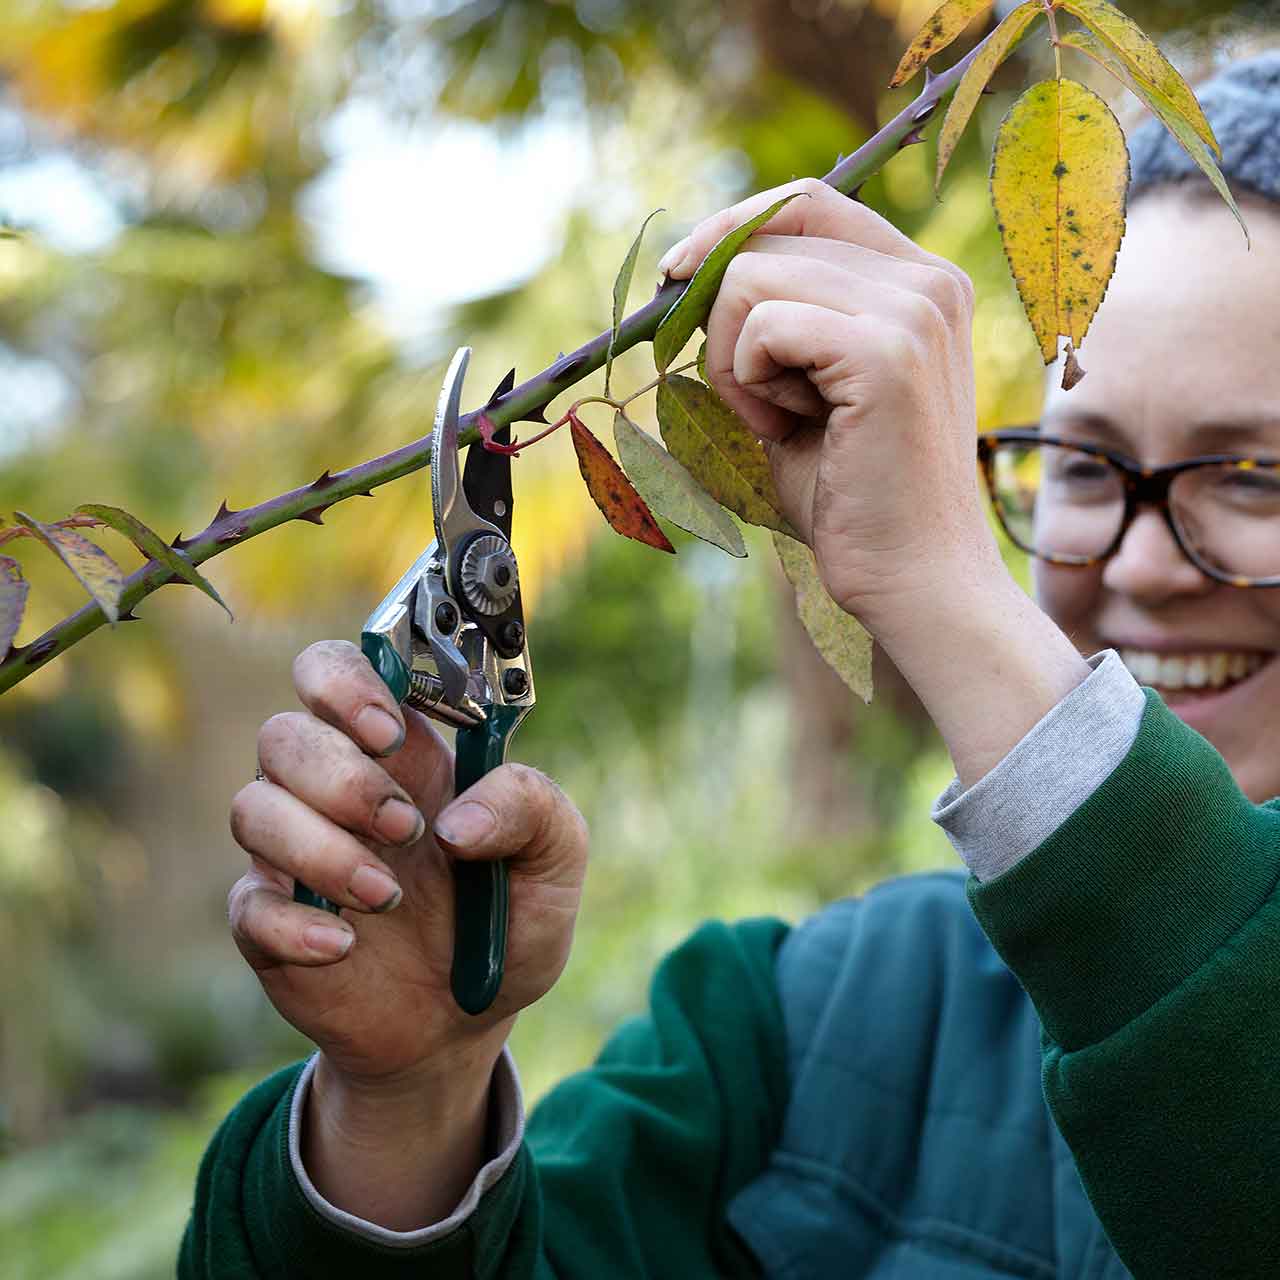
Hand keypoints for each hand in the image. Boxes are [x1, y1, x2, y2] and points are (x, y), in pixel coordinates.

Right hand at [227, 639, 588, 1087]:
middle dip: (342, 779)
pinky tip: (344, 948)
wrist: (464, 1027)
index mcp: (403, 753)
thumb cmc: (506, 922)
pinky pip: (247, 905)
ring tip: (386, 897)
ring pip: (252, 808)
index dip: (345, 683)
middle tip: (405, 829)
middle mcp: (336, 789)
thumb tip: (460, 819)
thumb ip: (533, 808)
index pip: (335, 670)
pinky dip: (293, 924)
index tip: (389, 732)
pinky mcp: (271, 922)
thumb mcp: (555, 861)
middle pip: (284, 735)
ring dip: (320, 850)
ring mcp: (295, 854)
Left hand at [663, 178, 999, 638]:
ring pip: (750, 277)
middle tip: (750, 397)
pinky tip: (784, 431)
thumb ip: (772, 322)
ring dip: (733, 360)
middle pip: (767, 234)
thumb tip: (691, 273)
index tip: (676, 277)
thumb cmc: (852, 496)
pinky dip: (745, 382)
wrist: (913, 579)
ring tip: (779, 422)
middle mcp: (929, 279)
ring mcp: (914, 310)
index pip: (805, 202)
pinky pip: (760, 325)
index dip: (728, 227)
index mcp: (920, 281)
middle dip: (721, 316)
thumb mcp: (805, 390)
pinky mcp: (886, 351)